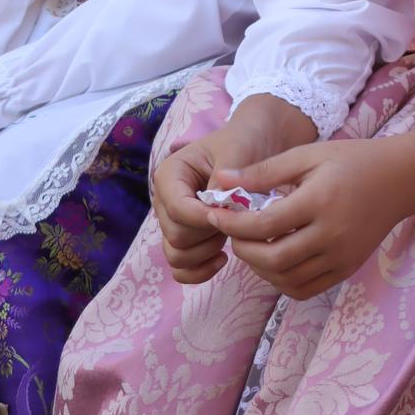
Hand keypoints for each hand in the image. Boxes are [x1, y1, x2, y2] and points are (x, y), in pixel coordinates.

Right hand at [154, 97, 316, 283]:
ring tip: (231, 233)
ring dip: (207, 252)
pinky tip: (223, 259)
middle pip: (177, 236)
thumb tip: (216, 209)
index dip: (206, 218)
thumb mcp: (237, 151)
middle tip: (237, 218)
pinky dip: (199, 272)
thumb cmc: (243, 143)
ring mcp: (171, 223)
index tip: (234, 213)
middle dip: (210, 233)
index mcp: (169, 175)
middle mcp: (164, 201)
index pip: (178, 210)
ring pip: (176, 256)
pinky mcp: (183, 240)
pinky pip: (180, 269)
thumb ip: (226, 178)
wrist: (251, 145)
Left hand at [202, 139, 410, 299]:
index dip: (233, 223)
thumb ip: (264, 171)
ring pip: (286, 279)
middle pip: (273, 258)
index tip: (215, 214)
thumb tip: (221, 180)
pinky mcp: (346, 269)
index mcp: (320, 201)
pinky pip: (304, 288)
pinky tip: (274, 260)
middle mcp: (332, 234)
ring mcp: (341, 256)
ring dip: (259, 267)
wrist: (401, 179)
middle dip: (243, 249)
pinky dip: (281, 281)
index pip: (266, 224)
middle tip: (232, 233)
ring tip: (251, 245)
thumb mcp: (307, 155)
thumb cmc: (351, 161)